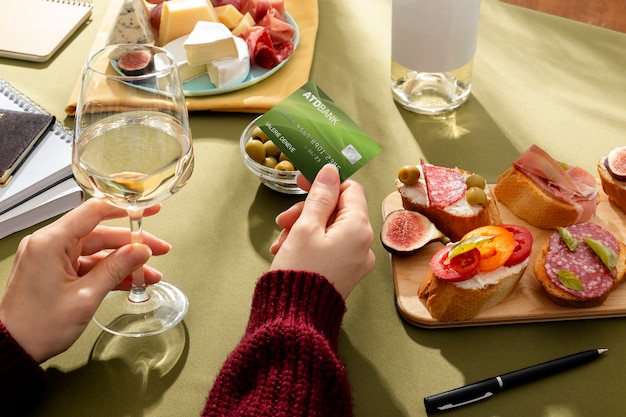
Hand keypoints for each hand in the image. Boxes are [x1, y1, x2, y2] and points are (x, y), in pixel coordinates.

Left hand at [0, 199, 170, 362]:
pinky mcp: (55, 271)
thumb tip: (140, 251)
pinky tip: (131, 281)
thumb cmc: (37, 326)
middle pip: (100, 233)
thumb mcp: (86, 296)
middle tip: (158, 250)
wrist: (12, 349)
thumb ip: (116, 269)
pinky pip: (88, 264)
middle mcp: (49, 244)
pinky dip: (109, 272)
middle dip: (131, 244)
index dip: (125, 209)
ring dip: (124, 262)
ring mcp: (52, 258)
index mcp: (50, 242)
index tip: (147, 210)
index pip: (94, 211)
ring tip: (149, 273)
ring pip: (97, 251)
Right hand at [270, 164, 374, 298]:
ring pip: (330, 230)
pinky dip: (309, 244)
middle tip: (284, 220)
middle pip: (338, 211)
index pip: (350, 190)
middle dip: (308, 211)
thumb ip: (320, 197)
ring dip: (304, 228)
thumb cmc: (300, 272)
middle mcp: (364, 245)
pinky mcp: (344, 274)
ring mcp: (355, 261)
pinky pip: (330, 248)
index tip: (301, 183)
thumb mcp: (305, 227)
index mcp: (359, 229)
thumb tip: (330, 172)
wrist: (295, 320)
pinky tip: (288, 252)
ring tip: (281, 242)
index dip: (325, 183)